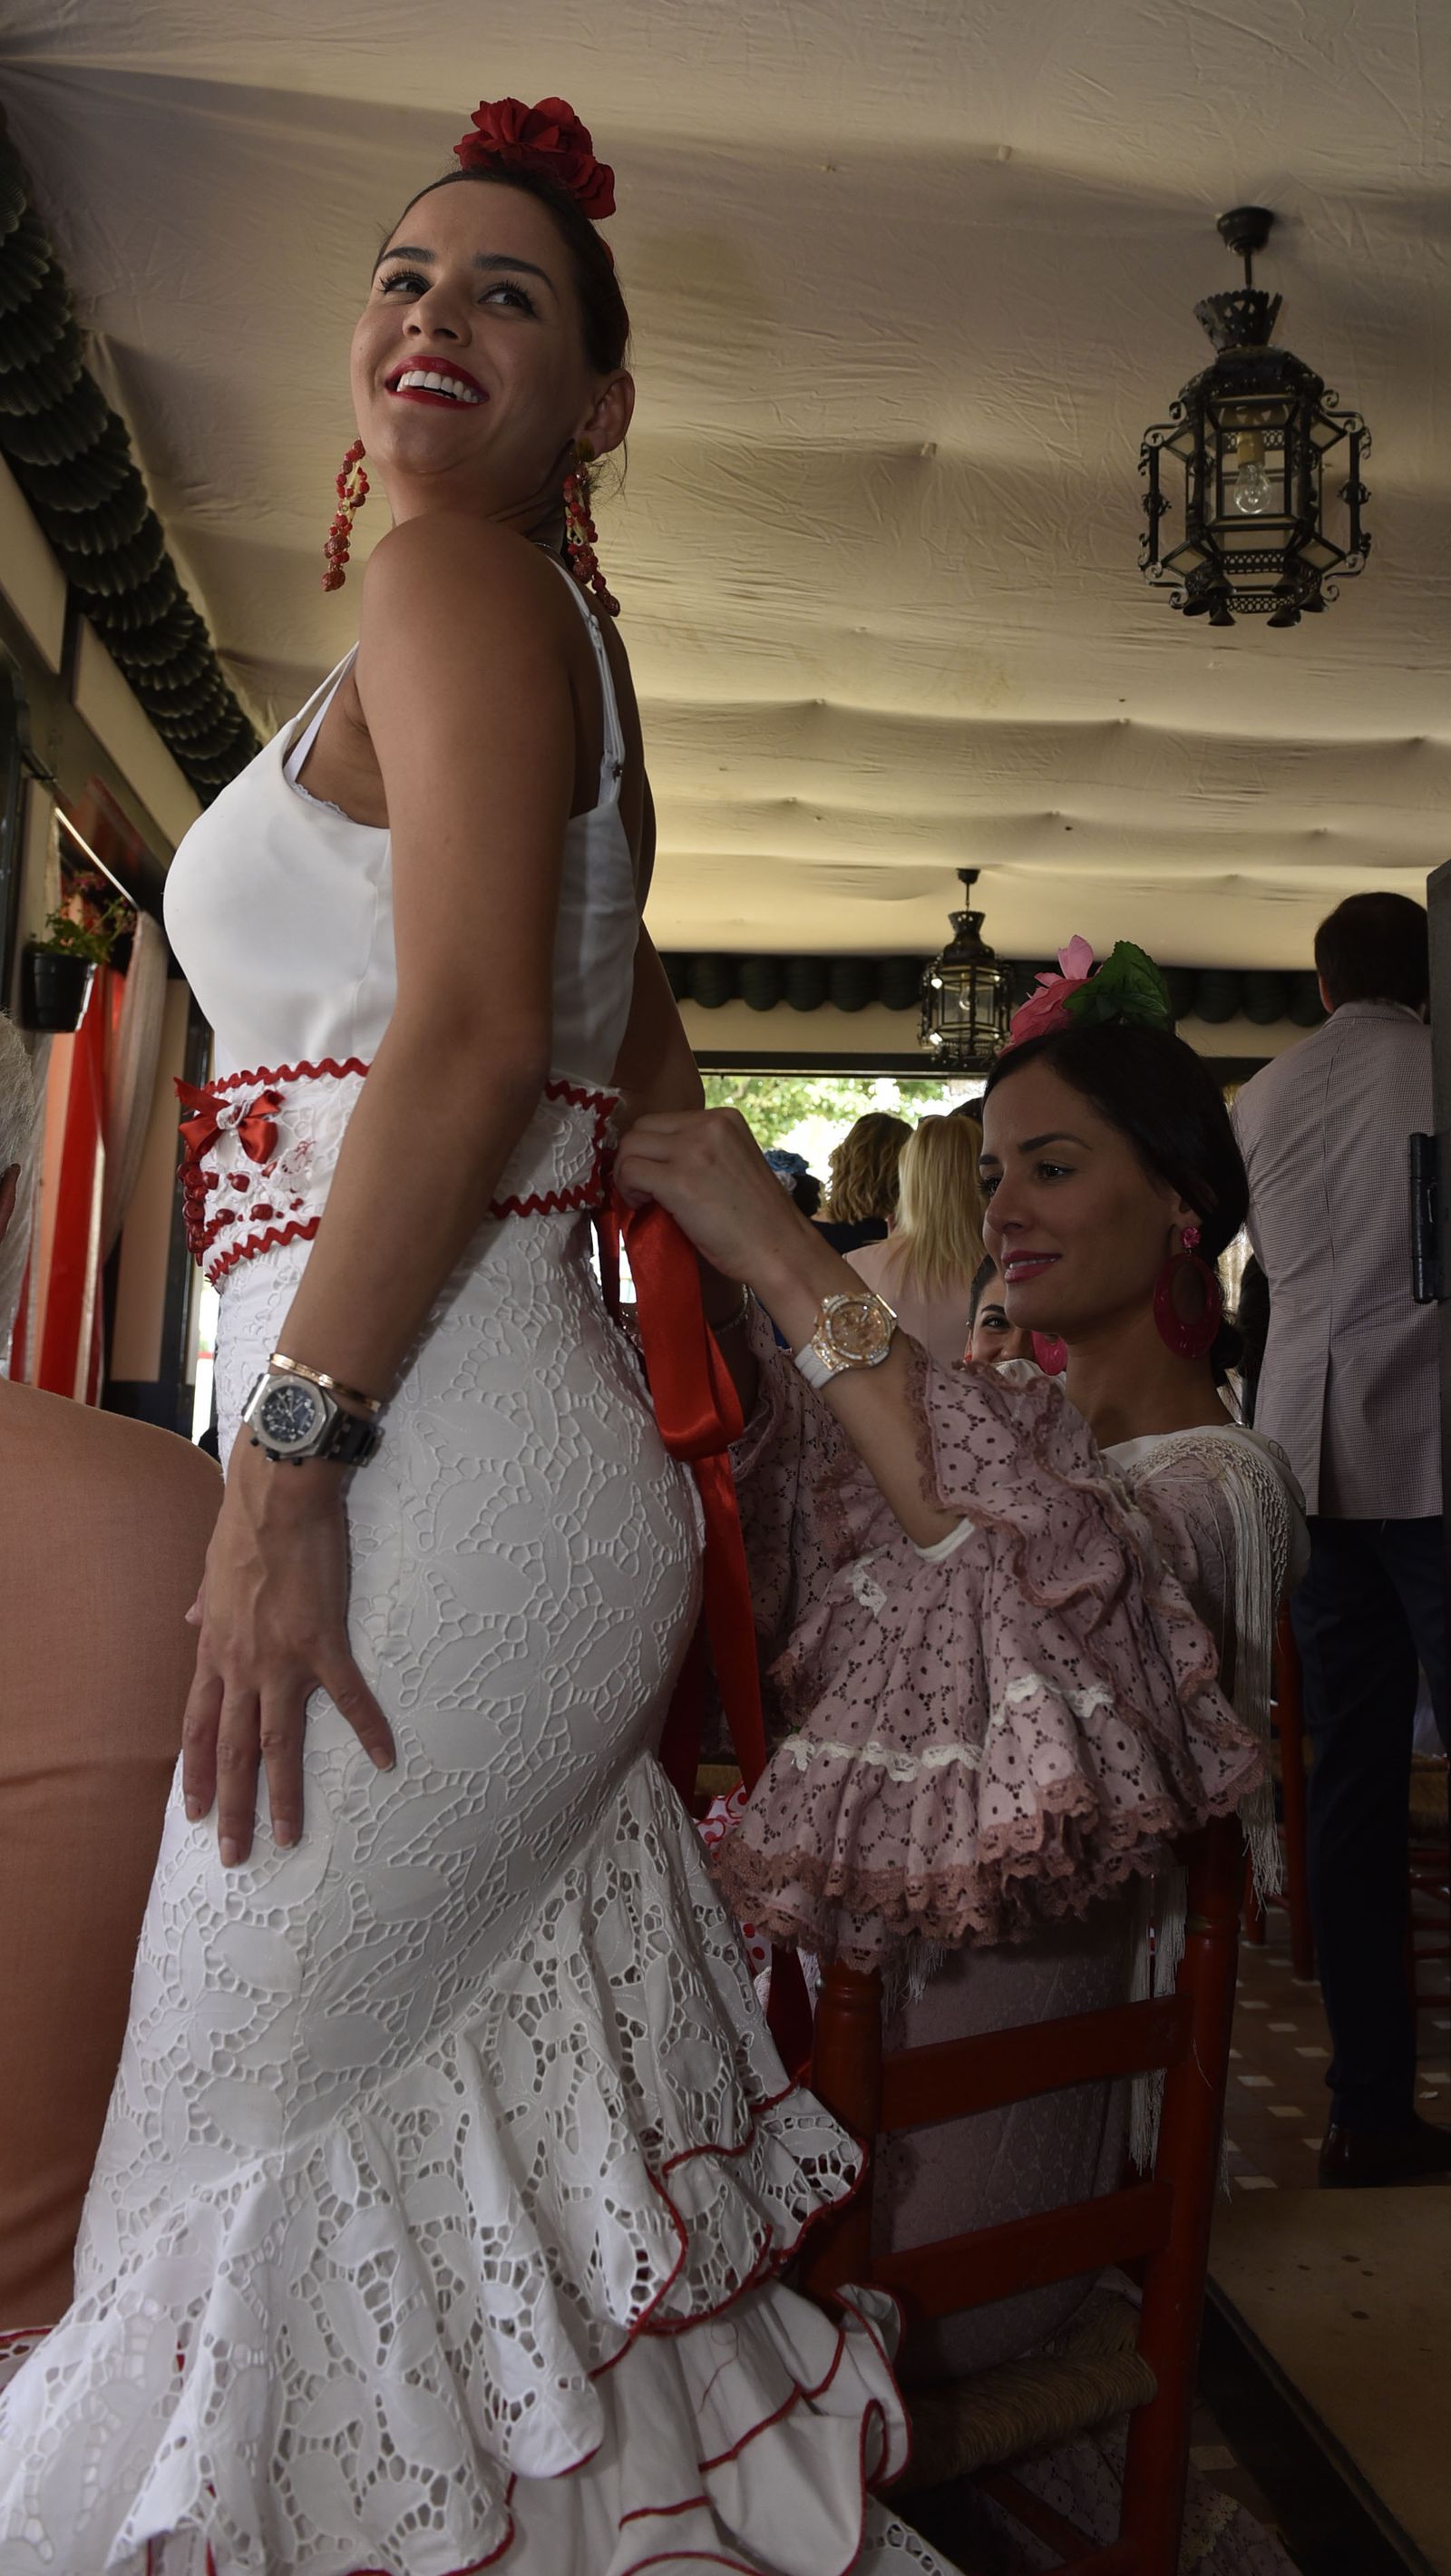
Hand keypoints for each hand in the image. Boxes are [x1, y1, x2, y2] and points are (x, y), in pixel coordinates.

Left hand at [182, 1440, 393, 1864]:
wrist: (277, 1496)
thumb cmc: (244, 1526)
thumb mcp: (209, 1571)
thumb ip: (202, 1603)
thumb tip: (188, 1619)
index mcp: (215, 1650)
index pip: (198, 1725)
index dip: (196, 1771)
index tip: (191, 1811)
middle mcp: (240, 1665)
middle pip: (232, 1750)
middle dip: (230, 1807)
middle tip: (233, 1856)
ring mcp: (280, 1659)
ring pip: (277, 1742)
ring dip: (282, 1795)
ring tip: (290, 1837)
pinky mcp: (322, 1643)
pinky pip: (347, 1697)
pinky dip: (367, 1729)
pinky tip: (384, 1758)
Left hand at [615, 1107, 812, 1290]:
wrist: (779, 1250)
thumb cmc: (759, 1220)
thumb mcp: (733, 1165)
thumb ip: (701, 1152)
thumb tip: (656, 1160)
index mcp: (724, 1118)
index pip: (664, 1121)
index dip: (652, 1150)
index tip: (657, 1176)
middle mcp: (708, 1125)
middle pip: (642, 1128)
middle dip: (634, 1158)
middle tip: (644, 1190)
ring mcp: (692, 1150)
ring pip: (630, 1147)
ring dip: (627, 1174)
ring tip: (644, 1200)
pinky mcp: (678, 1180)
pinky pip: (630, 1172)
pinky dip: (627, 1189)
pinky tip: (644, 1207)